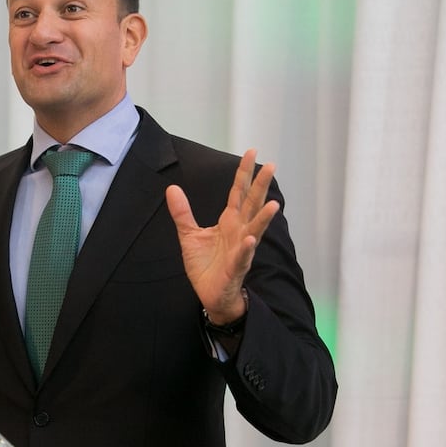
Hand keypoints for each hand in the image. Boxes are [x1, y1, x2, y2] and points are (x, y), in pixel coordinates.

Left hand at [166, 149, 278, 324]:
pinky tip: (251, 240)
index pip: (238, 192)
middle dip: (261, 186)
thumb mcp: (189, 235)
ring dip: (263, 217)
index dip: (243, 173)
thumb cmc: (205, 265)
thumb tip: (172, 188)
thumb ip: (182, 212)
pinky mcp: (236, 267)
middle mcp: (239, 231)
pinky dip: (247, 248)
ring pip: (254, 229)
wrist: (210, 294)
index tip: (252, 152)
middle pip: (251, 204)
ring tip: (273, 203)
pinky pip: (242, 256)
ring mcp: (241, 249)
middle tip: (271, 165)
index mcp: (229, 221)